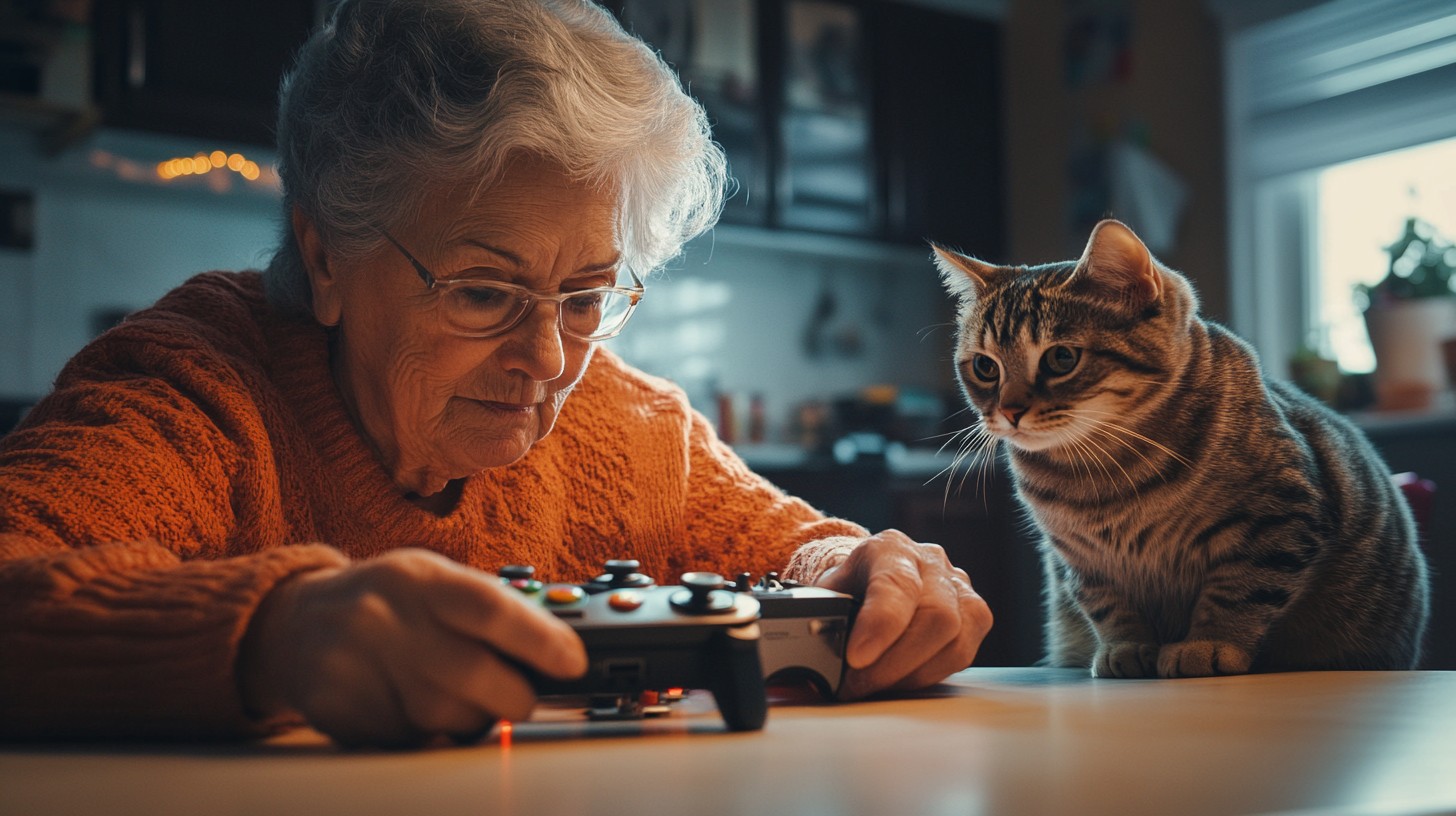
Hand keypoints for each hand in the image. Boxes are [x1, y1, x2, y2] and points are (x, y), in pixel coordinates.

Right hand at [239, 549, 586, 746]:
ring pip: (445, 718)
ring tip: (463, 699)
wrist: (293, 625)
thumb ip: (487, 607)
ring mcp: (356, 666)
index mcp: (417, 578)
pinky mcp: (339, 711)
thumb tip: (557, 647)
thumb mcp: (430, 580)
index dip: (540, 639)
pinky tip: (418, 710)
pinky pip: (409, 740)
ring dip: (472, 719)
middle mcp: (383, 617)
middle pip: (472, 675)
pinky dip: (429, 735)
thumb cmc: (384, 601)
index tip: (572, 662)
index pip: (489, 608)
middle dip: (514, 696)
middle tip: (522, 697)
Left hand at [812, 530, 991, 699]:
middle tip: (858, 686)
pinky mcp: (975, 614)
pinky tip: (901, 679)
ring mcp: (958, 586)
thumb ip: (819, 615)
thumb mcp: (826, 592)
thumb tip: (804, 653)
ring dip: (911, 675)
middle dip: (894, 664)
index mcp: (890, 548)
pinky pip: (964, 653)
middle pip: (936, 617)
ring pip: (956, 639)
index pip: (896, 584)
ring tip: (875, 686)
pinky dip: (929, 675)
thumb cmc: (849, 588)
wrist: (871, 579)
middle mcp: (930, 561)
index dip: (880, 624)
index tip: (856, 658)